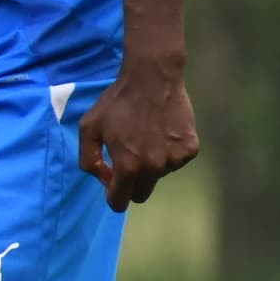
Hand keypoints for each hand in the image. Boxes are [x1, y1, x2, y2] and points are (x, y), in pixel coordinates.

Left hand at [78, 55, 198, 208]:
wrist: (152, 79)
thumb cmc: (116, 103)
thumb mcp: (88, 130)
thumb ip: (89, 160)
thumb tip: (104, 179)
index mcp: (128, 166)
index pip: (120, 201)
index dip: (113, 198)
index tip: (112, 190)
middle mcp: (155, 168)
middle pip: (142, 194)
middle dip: (131, 185)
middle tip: (125, 163)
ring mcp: (176, 159)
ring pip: (158, 176)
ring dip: (150, 165)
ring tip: (143, 137)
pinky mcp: (191, 149)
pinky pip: (175, 161)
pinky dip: (166, 153)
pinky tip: (160, 133)